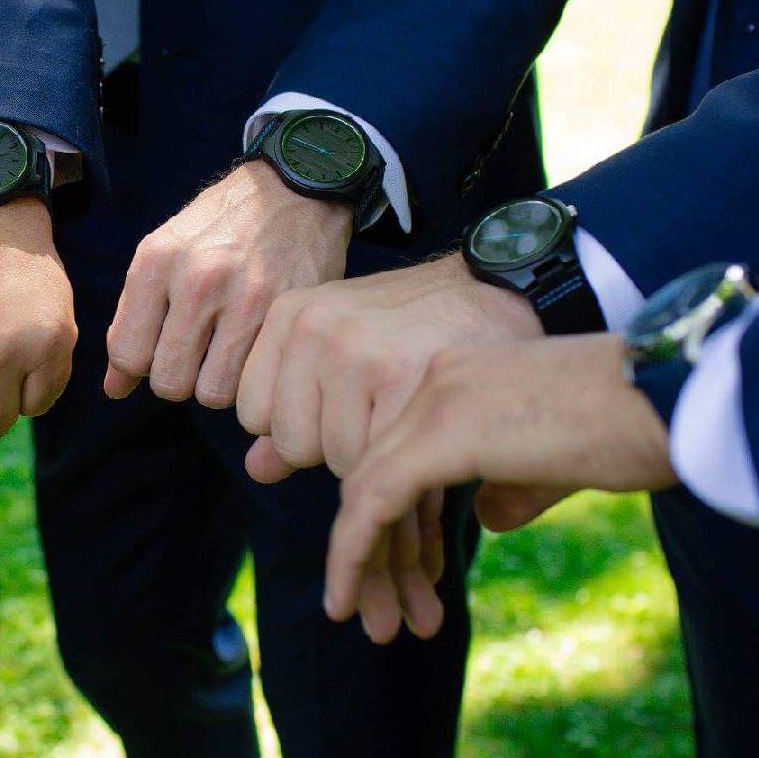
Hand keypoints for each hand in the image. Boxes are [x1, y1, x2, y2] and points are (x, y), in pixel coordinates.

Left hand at [106, 160, 353, 406]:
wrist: (295, 188)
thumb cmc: (222, 225)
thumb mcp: (165, 254)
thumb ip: (133, 319)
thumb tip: (113, 388)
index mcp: (157, 262)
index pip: (127, 354)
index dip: (141, 364)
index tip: (161, 349)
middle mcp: (197, 280)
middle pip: (169, 382)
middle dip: (181, 378)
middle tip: (198, 355)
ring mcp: (245, 298)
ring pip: (214, 392)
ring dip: (219, 382)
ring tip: (229, 353)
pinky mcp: (287, 314)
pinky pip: (255, 379)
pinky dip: (254, 376)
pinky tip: (258, 348)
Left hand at [237, 253, 541, 481]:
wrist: (504, 287)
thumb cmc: (418, 324)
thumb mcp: (343, 346)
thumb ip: (294, 406)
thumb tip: (257, 469)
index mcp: (291, 313)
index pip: (254, 414)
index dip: (301, 424)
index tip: (345, 400)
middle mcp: (315, 326)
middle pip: (293, 442)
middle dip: (338, 443)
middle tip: (385, 404)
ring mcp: (354, 350)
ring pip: (337, 457)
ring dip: (378, 453)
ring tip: (410, 408)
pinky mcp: (400, 377)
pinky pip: (378, 458)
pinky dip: (404, 458)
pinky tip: (428, 424)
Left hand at [326, 335, 675, 642]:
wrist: (682, 394)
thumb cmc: (650, 425)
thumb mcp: (567, 459)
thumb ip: (519, 481)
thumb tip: (489, 515)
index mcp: (467, 373)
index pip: (405, 452)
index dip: (398, 522)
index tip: (404, 576)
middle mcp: (441, 376)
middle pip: (378, 471)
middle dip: (373, 548)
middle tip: (366, 611)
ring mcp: (437, 398)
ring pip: (367, 489)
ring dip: (361, 560)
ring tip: (359, 619)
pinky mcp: (441, 432)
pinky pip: (371, 500)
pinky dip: (353, 551)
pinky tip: (345, 596)